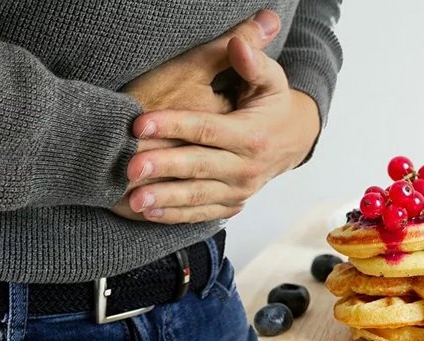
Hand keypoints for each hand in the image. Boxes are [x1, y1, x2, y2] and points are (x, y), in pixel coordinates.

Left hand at [122, 36, 320, 223]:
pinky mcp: (232, 205)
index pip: (207, 130)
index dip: (173, 125)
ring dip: (165, 199)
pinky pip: (201, 213)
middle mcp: (246, 168)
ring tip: (134, 200)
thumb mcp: (272, 80)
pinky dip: (175, 215)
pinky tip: (148, 213)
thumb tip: (237, 42)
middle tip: (130, 167)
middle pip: (199, 166)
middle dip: (163, 167)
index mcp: (252, 136)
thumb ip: (253, 62)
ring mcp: (239, 190)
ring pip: (198, 196)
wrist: (293, 141)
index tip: (140, 123)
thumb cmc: (273, 105)